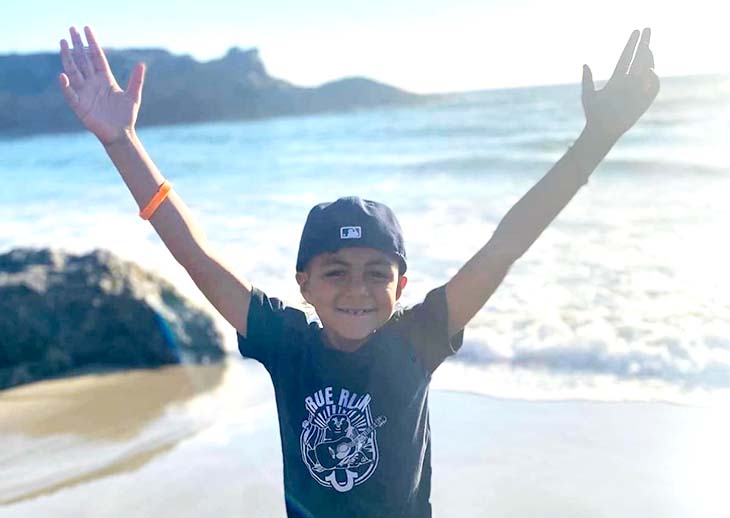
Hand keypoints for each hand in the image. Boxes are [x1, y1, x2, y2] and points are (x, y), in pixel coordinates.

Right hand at [59, 26, 145, 145]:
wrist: (121, 134)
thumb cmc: (126, 116)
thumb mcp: (133, 96)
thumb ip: (136, 80)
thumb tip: (141, 64)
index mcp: (105, 79)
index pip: (96, 57)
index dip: (92, 43)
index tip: (87, 29)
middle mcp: (93, 83)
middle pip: (82, 60)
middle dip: (77, 45)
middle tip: (71, 29)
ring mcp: (85, 93)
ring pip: (74, 72)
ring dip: (68, 58)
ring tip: (63, 43)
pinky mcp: (80, 106)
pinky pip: (71, 94)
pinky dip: (66, 86)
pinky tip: (63, 76)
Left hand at [582, 28, 659, 143]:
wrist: (601, 130)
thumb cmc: (593, 114)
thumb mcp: (588, 95)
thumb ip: (587, 80)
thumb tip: (585, 64)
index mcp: (616, 79)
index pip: (626, 57)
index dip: (631, 44)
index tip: (636, 31)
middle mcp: (628, 82)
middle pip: (638, 59)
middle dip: (644, 44)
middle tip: (647, 29)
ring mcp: (637, 90)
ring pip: (647, 69)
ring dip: (647, 58)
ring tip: (644, 49)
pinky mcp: (644, 101)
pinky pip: (654, 86)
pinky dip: (653, 78)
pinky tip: (649, 71)